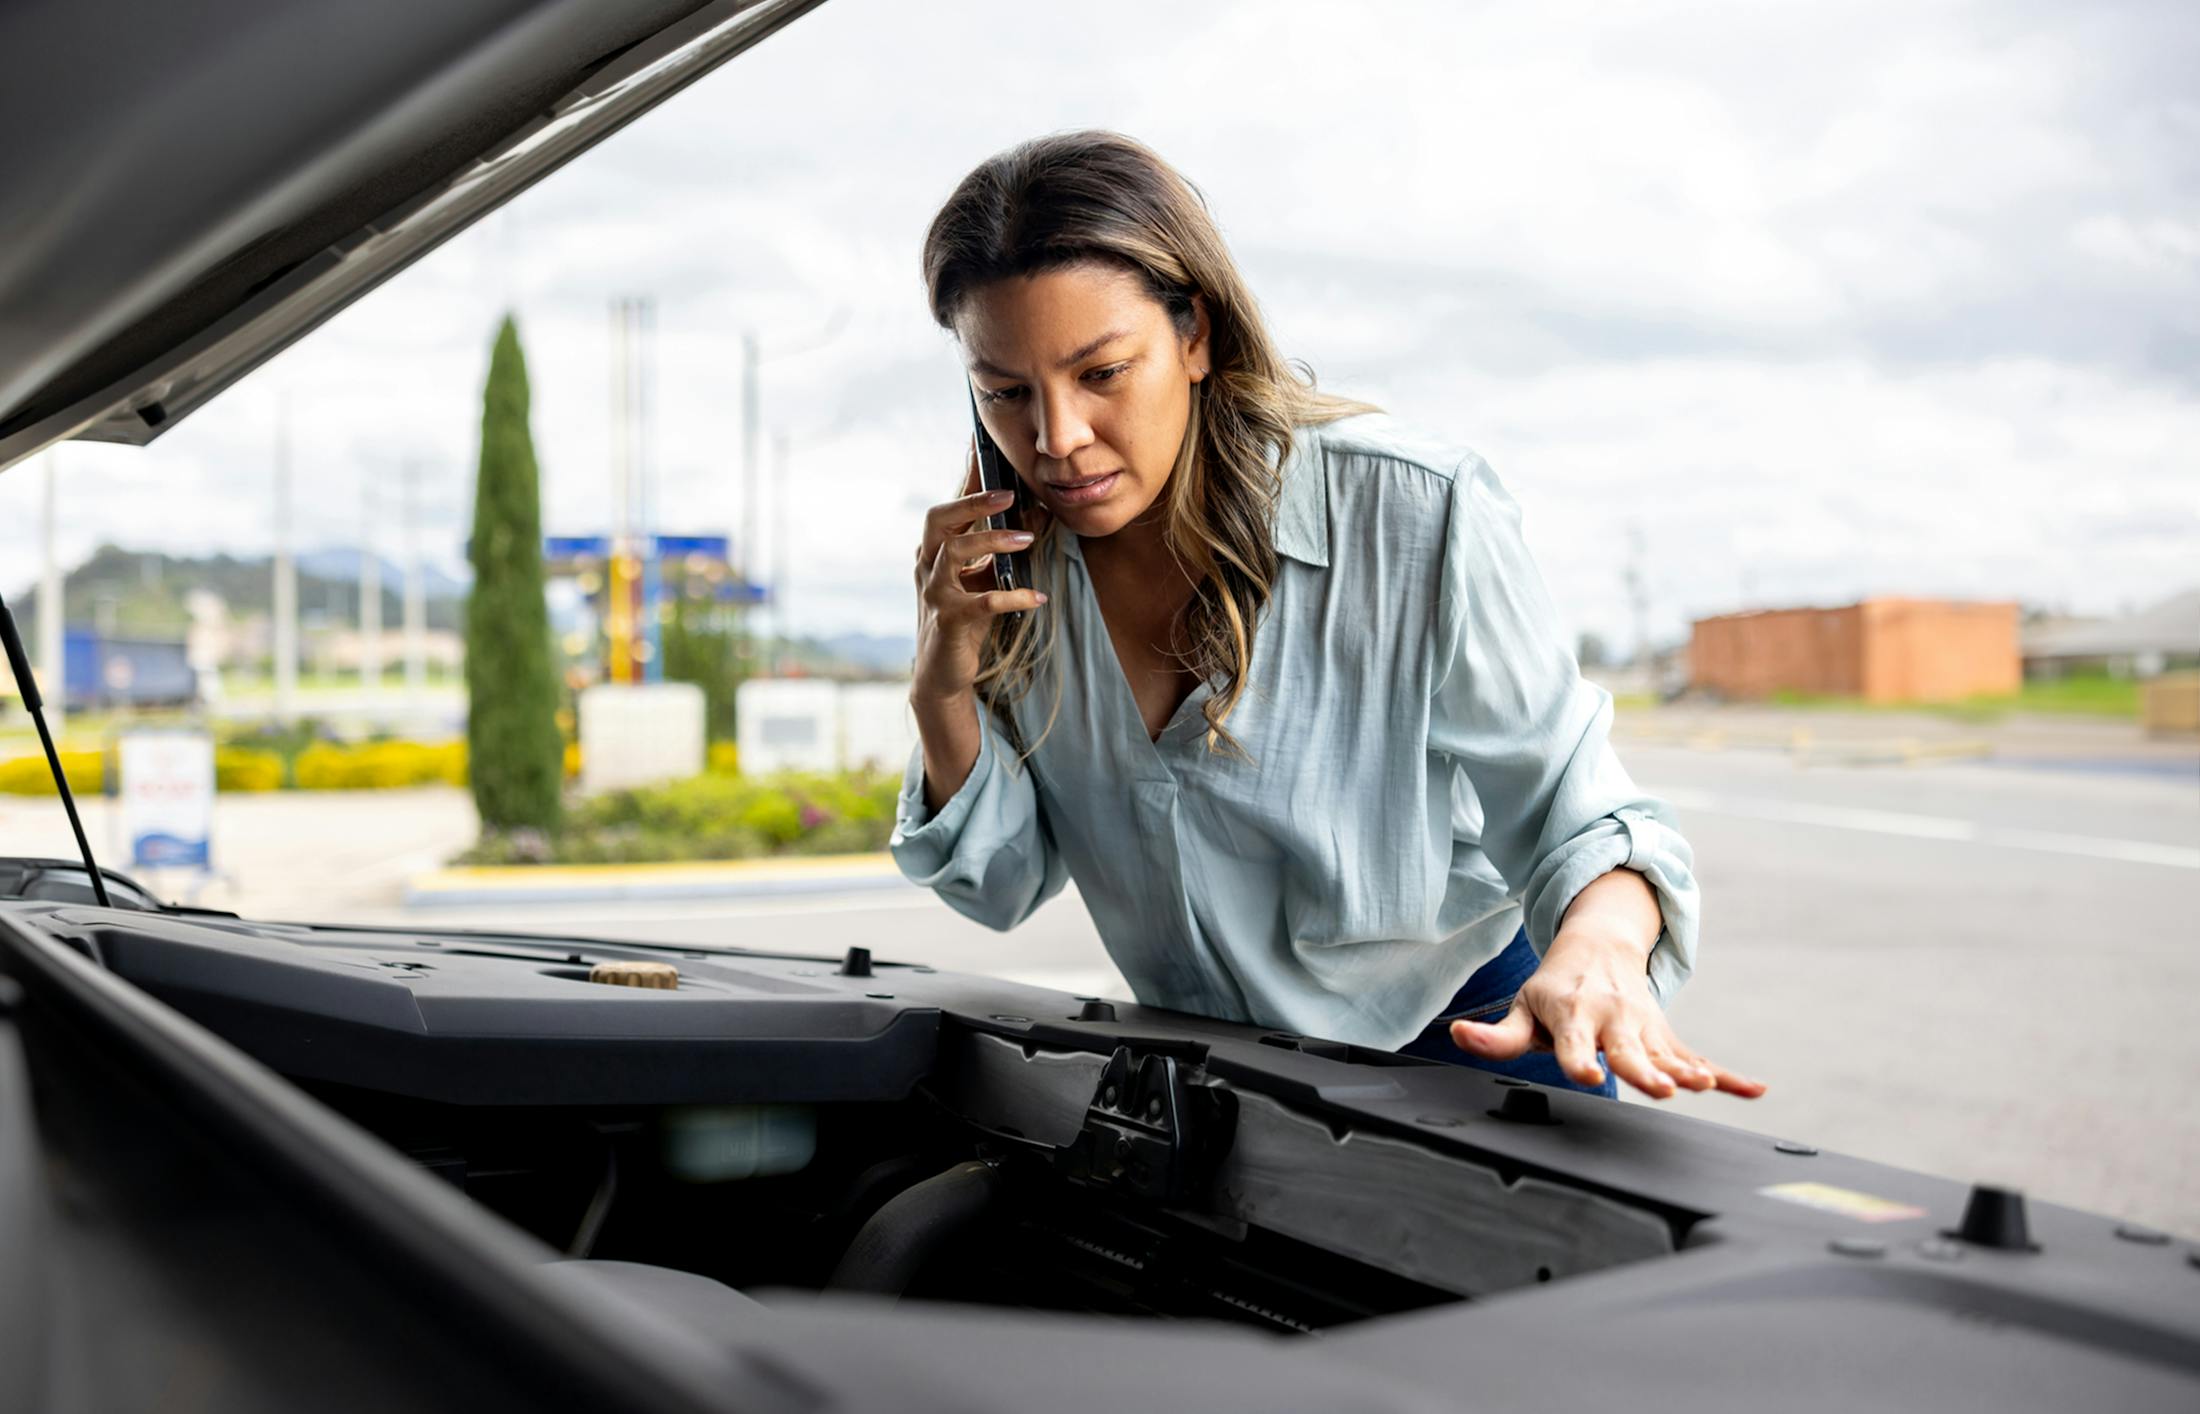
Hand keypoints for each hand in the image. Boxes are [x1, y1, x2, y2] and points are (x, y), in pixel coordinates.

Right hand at [910, 440, 1052, 703]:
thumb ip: (1005, 545)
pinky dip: (1011, 597)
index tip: (980, 444)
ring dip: (992, 541)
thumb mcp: (986, 576)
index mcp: (935, 549)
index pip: (950, 503)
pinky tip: (1037, 597)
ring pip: (953, 553)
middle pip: (939, 519)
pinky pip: (980, 602)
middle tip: (1009, 493)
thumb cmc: (966, 617)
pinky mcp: (948, 621)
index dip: (966, 475)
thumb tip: (1042, 510)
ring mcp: (935, 592)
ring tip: (1027, 538)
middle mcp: (927, 565)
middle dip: (973, 501)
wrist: (943, 673)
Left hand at [1448, 928, 1766, 1100]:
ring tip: (1702, 1083)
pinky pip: (1699, 1056)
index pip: (1573, 1044)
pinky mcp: (1666, 1037)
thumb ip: (1496, 1035)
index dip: (1579, 1061)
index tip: (1590, 1076)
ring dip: (1687, 1069)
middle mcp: (1612, 1021)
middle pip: (1629, 1050)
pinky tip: (1753, 1090)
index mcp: (1573, 1015)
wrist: (1599, 948)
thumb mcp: (1523, 1007)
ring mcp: (1644, 1028)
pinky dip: (1728, 1075)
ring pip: (1667, 1053)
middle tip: (1663, 1088)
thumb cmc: (1554, 989)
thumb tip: (1458, 1034)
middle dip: (1644, 1069)